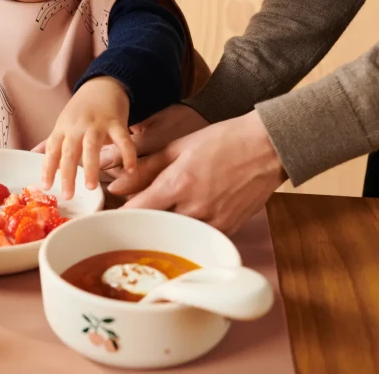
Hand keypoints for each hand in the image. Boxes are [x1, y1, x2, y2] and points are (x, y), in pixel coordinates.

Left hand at [37, 76, 136, 199]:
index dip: (47, 168)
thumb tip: (32, 155)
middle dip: (67, 174)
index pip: (52, 149)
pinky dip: (128, 154)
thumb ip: (51, 142)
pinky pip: (123, 139)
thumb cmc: (82, 109)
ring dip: (91, 167)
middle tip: (68, 195)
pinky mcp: (116, 122)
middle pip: (69, 151)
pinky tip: (130, 170)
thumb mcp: (63, 123)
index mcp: (63, 128)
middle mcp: (77, 126)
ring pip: (91, 146)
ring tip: (90, 187)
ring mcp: (97, 124)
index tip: (45, 187)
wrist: (104, 84)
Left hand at [108, 111, 287, 234]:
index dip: (121, 216)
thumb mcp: (179, 147)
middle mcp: (194, 207)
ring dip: (167, 229)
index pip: (136, 211)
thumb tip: (116, 185)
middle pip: (155, 227)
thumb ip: (146, 167)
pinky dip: (190, 231)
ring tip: (163, 218)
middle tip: (136, 220)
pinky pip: (200, 237)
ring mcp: (213, 221)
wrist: (267, 147)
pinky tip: (189, 218)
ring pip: (178, 235)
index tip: (111, 219)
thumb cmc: (224, 141)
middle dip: (143, 224)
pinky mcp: (229, 229)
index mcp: (177, 183)